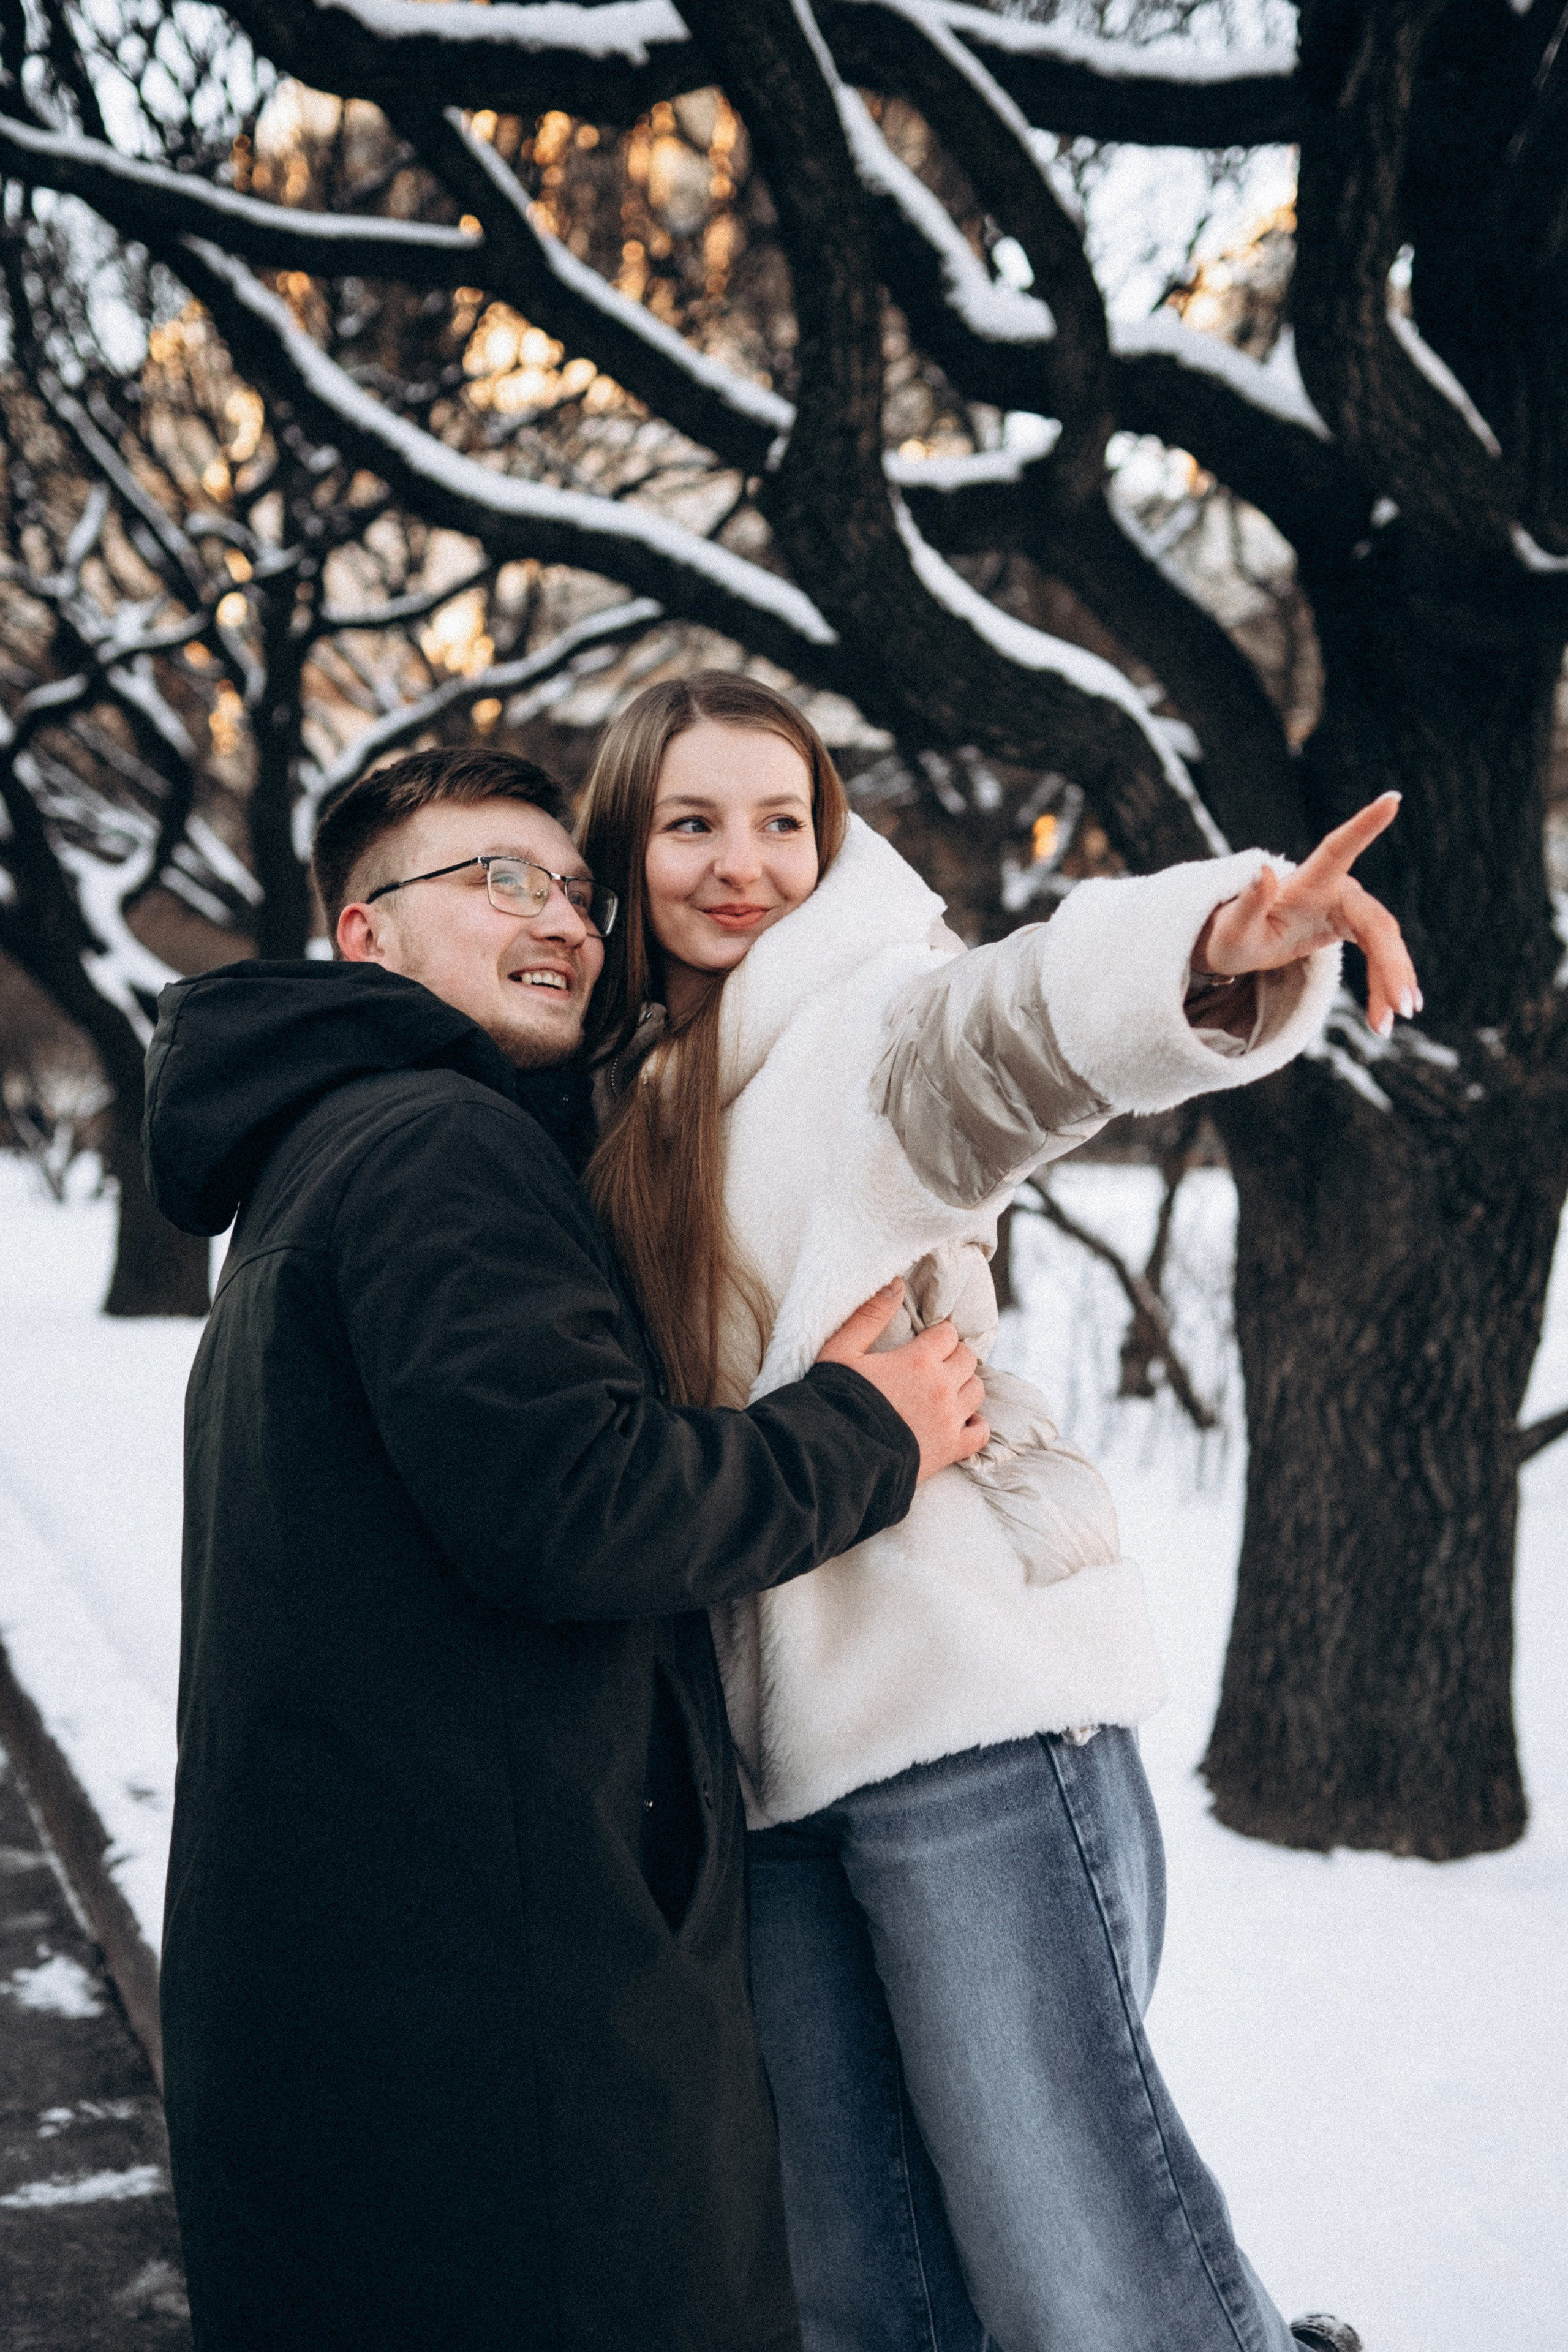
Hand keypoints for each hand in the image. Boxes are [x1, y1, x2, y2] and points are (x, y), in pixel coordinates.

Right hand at [817, 1281, 988, 1481]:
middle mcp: (941, 1387)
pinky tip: (959, 1422)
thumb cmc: (834, 1401)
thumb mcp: (841, 1351)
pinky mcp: (951, 1449)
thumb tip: (895, 1283)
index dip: (937, 1337)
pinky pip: (981, 1432)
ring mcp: (950, 1420)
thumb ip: (869, 1315)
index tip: (925, 1344)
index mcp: (918, 1359)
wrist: (835, 1457)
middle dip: (953, 1358)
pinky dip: (975, 1425)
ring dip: (963, 1387)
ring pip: (977, 1391)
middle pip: (968, 1359)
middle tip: (933, 1367)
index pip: (948, 1334)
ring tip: (943, 1392)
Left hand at [1193, 792, 1420, 1037]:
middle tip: (1403, 1007)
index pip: (1338, 847)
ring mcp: (1346, 909)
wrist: (1239, 946)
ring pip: (1383, 944)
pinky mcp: (1351, 928)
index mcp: (1307, 882)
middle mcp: (1334, 890)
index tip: (1392, 798)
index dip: (1364, 824)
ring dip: (1391, 983)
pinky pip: (1377, 958)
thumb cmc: (1230, 935)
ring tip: (1390, 1025)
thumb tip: (1262, 868)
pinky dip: (1380, 989)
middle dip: (1392, 965)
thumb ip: (1247, 902)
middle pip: (1376, 923)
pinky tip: (1382, 1021)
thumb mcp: (1231, 930)